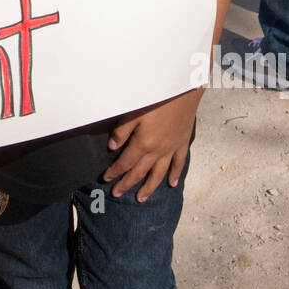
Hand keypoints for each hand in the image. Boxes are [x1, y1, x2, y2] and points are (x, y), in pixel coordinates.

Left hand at [102, 86, 202, 201]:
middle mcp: (157, 151)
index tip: (106, 179)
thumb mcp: (133, 112)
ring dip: (149, 187)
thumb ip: (121, 132)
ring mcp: (171, 149)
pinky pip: (178, 164)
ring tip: (141, 198)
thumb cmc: (155, 98)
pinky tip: (172, 184)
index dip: (114, 172)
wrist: (182, 90)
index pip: (125, 163)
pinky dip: (175, 175)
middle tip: (117, 194)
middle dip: (127, 184)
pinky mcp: (182, 144)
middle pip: (140, 172)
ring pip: (159, 174)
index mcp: (143, 144)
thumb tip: (112, 148)